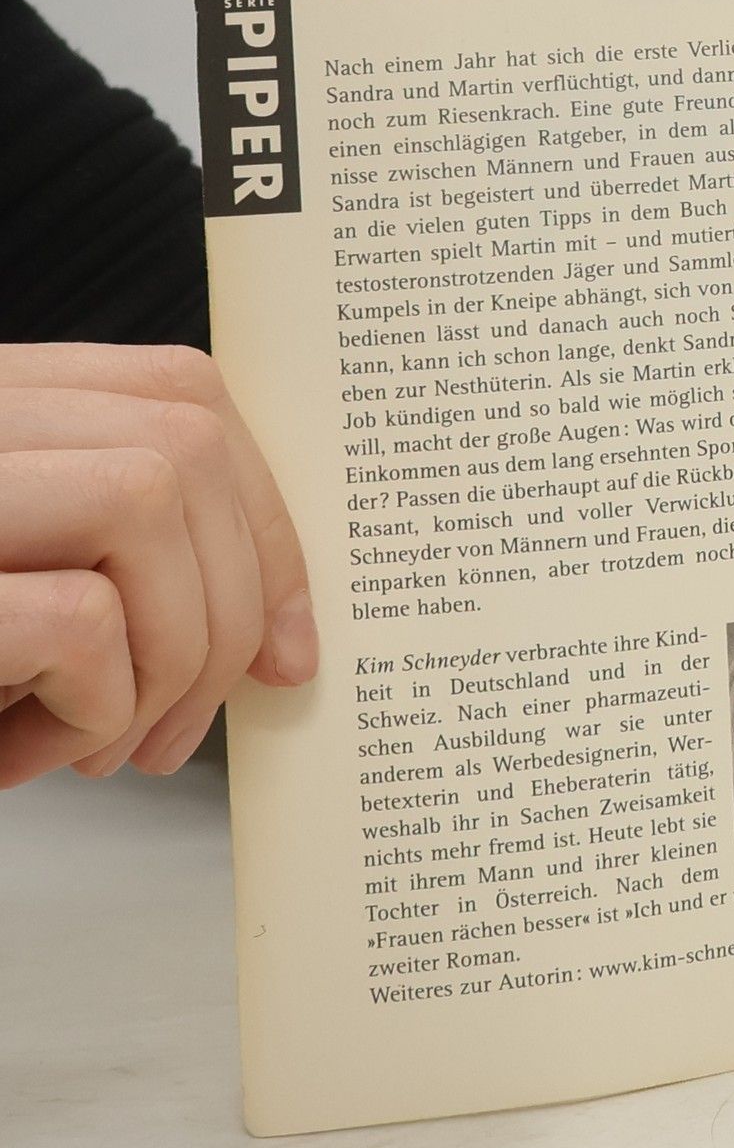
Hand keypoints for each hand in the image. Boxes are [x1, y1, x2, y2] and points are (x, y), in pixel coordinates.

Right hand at [0, 344, 315, 787]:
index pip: (175, 391)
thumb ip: (131, 564)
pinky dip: (96, 704)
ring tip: (107, 744)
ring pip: (144, 499)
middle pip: (180, 442)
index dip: (262, 513)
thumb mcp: (33, 595)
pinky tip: (39, 755)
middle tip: (188, 724)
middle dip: (237, 601)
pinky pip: (78, 614)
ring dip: (170, 655)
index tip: (287, 638)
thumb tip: (287, 626)